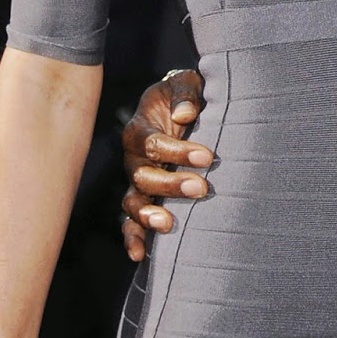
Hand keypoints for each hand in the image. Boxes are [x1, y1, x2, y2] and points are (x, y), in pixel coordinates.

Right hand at [121, 68, 210, 262]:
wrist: (177, 107)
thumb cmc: (182, 96)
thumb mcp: (184, 83)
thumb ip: (185, 93)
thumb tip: (185, 115)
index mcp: (140, 130)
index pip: (154, 144)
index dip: (179, 152)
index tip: (207, 157)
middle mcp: (133, 158)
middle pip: (144, 176)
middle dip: (171, 184)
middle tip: (201, 188)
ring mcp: (136, 181)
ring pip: (133, 202)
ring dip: (149, 214)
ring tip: (167, 224)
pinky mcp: (142, 198)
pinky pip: (130, 222)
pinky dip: (132, 238)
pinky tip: (139, 255)